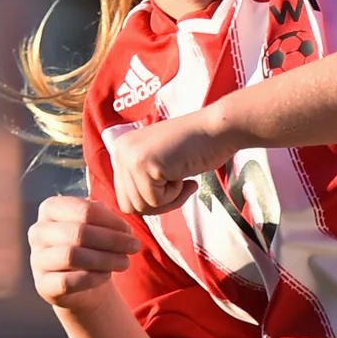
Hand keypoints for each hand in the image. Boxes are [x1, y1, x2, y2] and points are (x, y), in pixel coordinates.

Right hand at [30, 194, 138, 307]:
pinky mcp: (43, 285)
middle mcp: (38, 232)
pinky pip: (68, 281)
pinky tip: (107, 275)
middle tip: (135, 247)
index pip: (83, 210)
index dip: (112, 221)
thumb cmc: (92, 246)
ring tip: (125, 262)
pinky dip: (93, 278)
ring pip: (72, 256)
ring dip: (105, 259)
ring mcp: (37, 259)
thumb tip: (121, 226)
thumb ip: (106, 217)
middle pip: (78, 232)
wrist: (81, 284)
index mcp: (50, 209)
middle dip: (112, 240)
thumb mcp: (99, 225)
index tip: (130, 231)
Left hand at [110, 113, 224, 216]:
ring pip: (142, 206)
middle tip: (180, 186)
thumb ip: (140, 180)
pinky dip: (176, 194)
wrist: (216, 128)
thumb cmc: (195, 147)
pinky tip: (184, 174)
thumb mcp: (157, 163)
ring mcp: (130, 157)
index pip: (124, 198)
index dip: (150, 201)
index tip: (171, 186)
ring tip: (182, 178)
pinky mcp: (145, 164)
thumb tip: (129, 208)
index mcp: (121, 150)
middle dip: (158, 204)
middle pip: (129, 206)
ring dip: (168, 199)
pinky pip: (156, 200)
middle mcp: (120, 152)